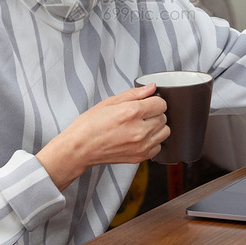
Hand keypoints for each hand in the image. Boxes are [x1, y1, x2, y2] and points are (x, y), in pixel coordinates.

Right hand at [36, 83, 168, 190]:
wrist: (80, 148)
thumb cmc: (90, 125)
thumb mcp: (109, 102)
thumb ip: (134, 94)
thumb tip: (151, 88)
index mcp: (131, 112)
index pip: (161, 103)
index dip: (154, 100)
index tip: (147, 102)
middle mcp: (139, 130)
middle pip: (164, 117)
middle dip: (155, 113)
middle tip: (140, 114)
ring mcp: (141, 146)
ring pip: (165, 132)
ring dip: (156, 127)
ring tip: (141, 125)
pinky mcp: (140, 157)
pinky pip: (158, 146)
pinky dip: (153, 141)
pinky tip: (140, 137)